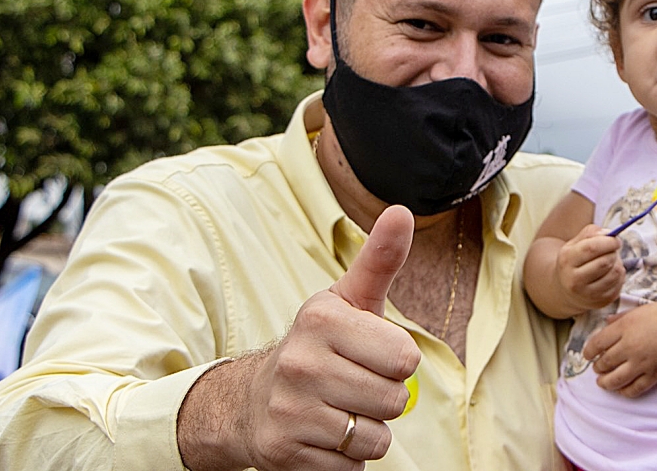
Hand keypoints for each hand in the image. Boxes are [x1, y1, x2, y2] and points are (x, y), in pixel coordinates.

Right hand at [180, 205, 421, 470]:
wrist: (250, 401)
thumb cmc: (319, 346)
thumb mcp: (349, 300)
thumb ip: (380, 259)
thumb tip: (401, 211)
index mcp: (322, 319)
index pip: (406, 358)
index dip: (396, 362)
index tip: (368, 354)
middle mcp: (301, 362)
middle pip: (395, 400)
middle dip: (383, 399)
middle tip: (352, 386)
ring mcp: (289, 410)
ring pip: (375, 438)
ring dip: (365, 432)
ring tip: (337, 411)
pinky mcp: (283, 452)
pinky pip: (351, 469)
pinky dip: (344, 460)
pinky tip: (320, 437)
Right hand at [556, 224, 624, 311]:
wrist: (565, 290)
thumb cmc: (574, 261)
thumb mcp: (575, 244)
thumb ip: (591, 233)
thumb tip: (609, 234)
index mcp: (566, 261)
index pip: (591, 248)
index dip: (608, 242)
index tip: (616, 240)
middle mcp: (574, 280)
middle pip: (604, 262)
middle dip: (613, 252)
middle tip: (612, 250)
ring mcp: (587, 294)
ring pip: (614, 273)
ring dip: (617, 263)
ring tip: (610, 261)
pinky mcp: (600, 302)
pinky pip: (619, 284)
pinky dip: (619, 275)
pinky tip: (610, 273)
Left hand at [582, 302, 656, 397]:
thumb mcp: (640, 310)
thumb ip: (621, 318)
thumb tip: (605, 323)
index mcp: (624, 328)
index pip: (597, 344)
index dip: (588, 352)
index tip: (588, 355)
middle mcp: (630, 346)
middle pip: (603, 363)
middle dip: (597, 368)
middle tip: (597, 368)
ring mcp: (641, 362)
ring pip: (615, 380)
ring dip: (605, 383)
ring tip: (603, 382)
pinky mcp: (653, 375)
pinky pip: (634, 389)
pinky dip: (625, 391)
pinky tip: (622, 389)